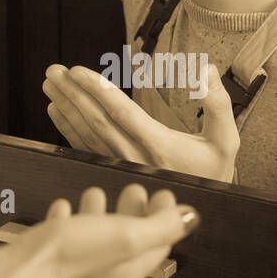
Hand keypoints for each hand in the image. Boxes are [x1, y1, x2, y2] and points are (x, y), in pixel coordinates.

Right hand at [0, 185, 198, 277]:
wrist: (15, 276)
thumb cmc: (65, 258)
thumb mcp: (124, 234)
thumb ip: (160, 227)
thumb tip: (190, 219)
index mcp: (128, 273)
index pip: (158, 244)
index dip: (164, 216)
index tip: (163, 194)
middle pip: (127, 243)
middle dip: (134, 213)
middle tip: (134, 191)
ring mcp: (76, 276)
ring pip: (96, 242)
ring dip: (100, 215)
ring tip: (96, 194)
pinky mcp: (50, 269)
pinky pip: (65, 244)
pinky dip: (70, 223)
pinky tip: (63, 211)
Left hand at [43, 62, 239, 182]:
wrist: (204, 207)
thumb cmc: (215, 169)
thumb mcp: (226, 139)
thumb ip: (217, 103)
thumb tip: (203, 70)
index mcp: (161, 148)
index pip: (122, 113)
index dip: (98, 90)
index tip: (77, 71)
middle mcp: (137, 160)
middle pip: (98, 121)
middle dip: (73, 93)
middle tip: (54, 71)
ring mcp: (122, 168)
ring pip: (87, 134)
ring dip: (66, 107)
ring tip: (51, 84)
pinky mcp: (114, 172)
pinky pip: (86, 149)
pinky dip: (68, 128)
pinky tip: (56, 111)